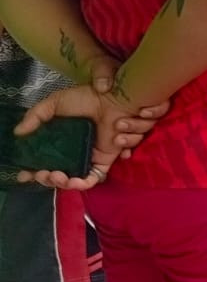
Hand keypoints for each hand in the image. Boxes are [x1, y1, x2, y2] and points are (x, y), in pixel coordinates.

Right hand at [13, 80, 169, 189]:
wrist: (112, 99)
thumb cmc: (85, 98)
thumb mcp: (54, 103)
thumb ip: (35, 116)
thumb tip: (18, 133)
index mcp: (57, 142)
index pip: (41, 162)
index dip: (32, 171)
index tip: (24, 175)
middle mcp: (71, 153)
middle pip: (57, 176)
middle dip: (48, 179)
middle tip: (46, 174)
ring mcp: (87, 158)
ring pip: (74, 180)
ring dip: (64, 182)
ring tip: (58, 175)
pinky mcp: (104, 160)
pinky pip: (94, 178)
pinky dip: (84, 182)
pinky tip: (74, 180)